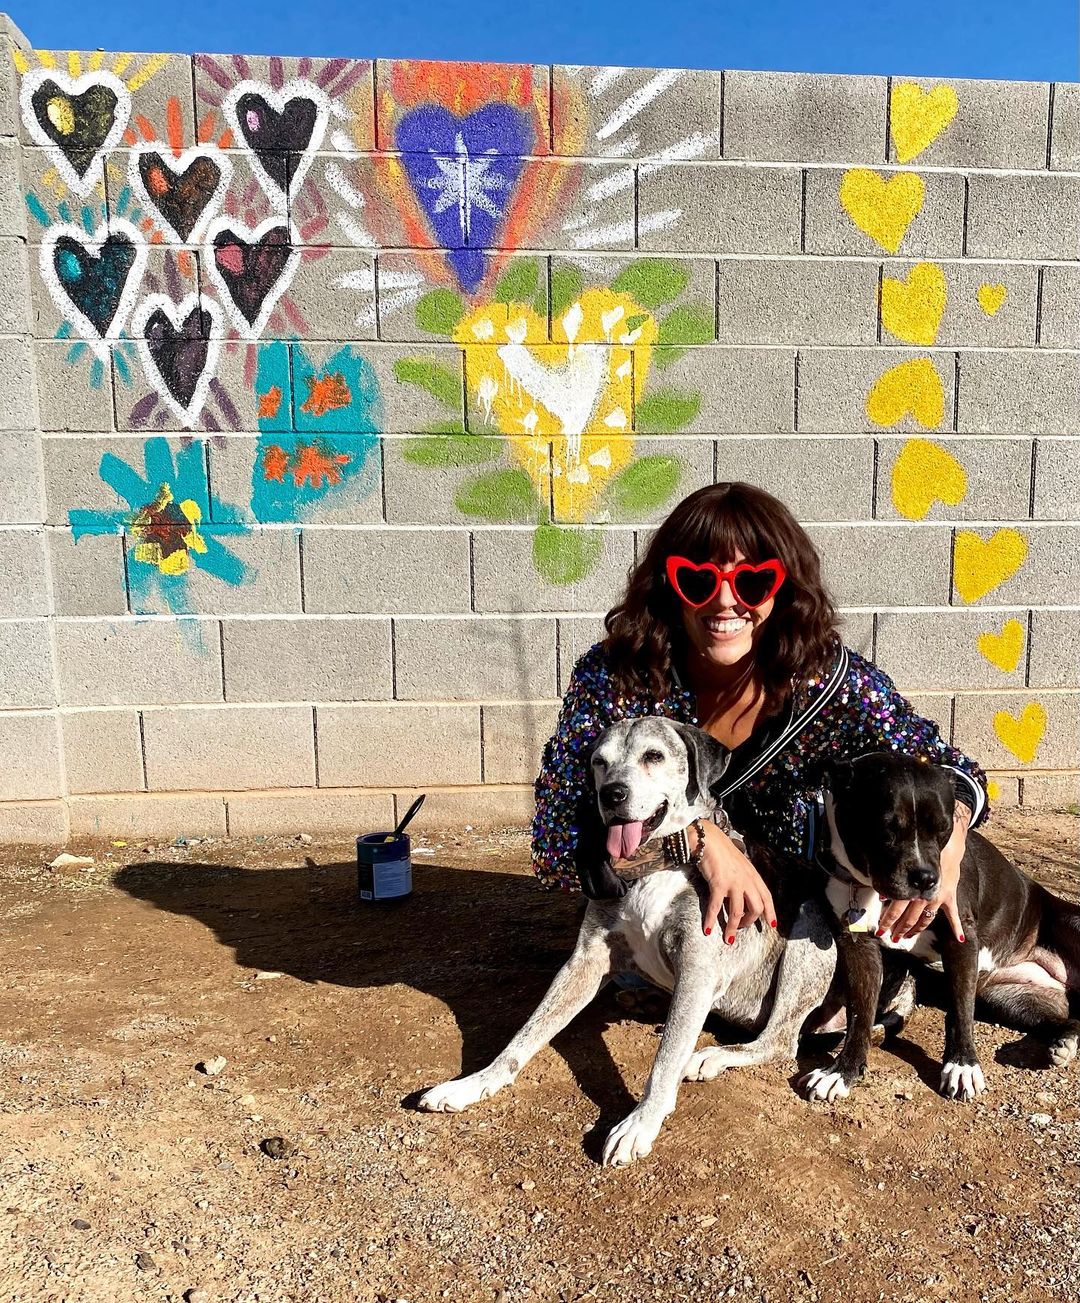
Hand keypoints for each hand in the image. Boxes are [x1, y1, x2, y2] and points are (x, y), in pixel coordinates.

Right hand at [695, 822, 776, 941]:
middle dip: (749, 922)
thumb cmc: (723, 851)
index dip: (770, 912)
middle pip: (756, 908)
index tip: (772, 924)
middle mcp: (747, 880)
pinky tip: (708, 929)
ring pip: (738, 912)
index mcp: (753, 875)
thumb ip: (745, 878)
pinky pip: (716, 907)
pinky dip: (711, 920)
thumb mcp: (740, 864)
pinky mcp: (719, 884)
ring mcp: (734, 883)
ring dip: (733, 927)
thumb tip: (743, 893)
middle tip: (741, 928)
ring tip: (728, 938)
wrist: (710, 839)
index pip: (767, 897)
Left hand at [879, 804, 969, 942]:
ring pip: (926, 919)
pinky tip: (960, 938)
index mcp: (912, 890)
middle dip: (898, 928)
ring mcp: (938, 898)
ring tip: (906, 937)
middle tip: (889, 938)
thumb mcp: (904, 865)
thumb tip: (880, 895)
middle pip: (909, 918)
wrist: (945, 844)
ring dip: (915, 930)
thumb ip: (892, 881)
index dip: (887, 921)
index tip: (879, 930)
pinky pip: (954, 914)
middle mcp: (925, 897)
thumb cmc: (922, 853)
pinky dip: (957, 926)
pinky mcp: (950, 896)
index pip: (897, 910)